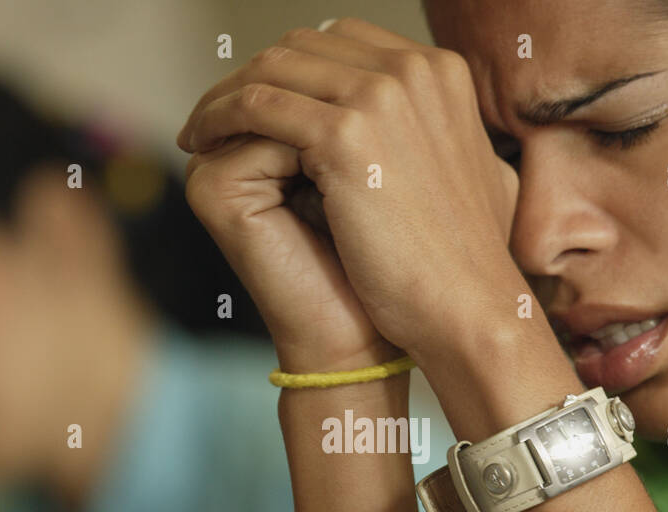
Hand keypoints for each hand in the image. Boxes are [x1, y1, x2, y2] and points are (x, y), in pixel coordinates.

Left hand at [178, 18, 519, 358]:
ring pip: (273, 69)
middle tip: (217, 115)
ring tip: (199, 130)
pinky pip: (257, 106)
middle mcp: (416, 70)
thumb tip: (407, 140)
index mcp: (442, 73)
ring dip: (225, 96)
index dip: (292, 69)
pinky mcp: (347, 136)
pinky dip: (218, 118)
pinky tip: (199, 144)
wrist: (468, 312)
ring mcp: (382, 97)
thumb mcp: (464, 178)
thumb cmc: (460, 266)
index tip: (261, 104)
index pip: (344, 43)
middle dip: (254, 75)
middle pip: (303, 47)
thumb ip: (430, 139)